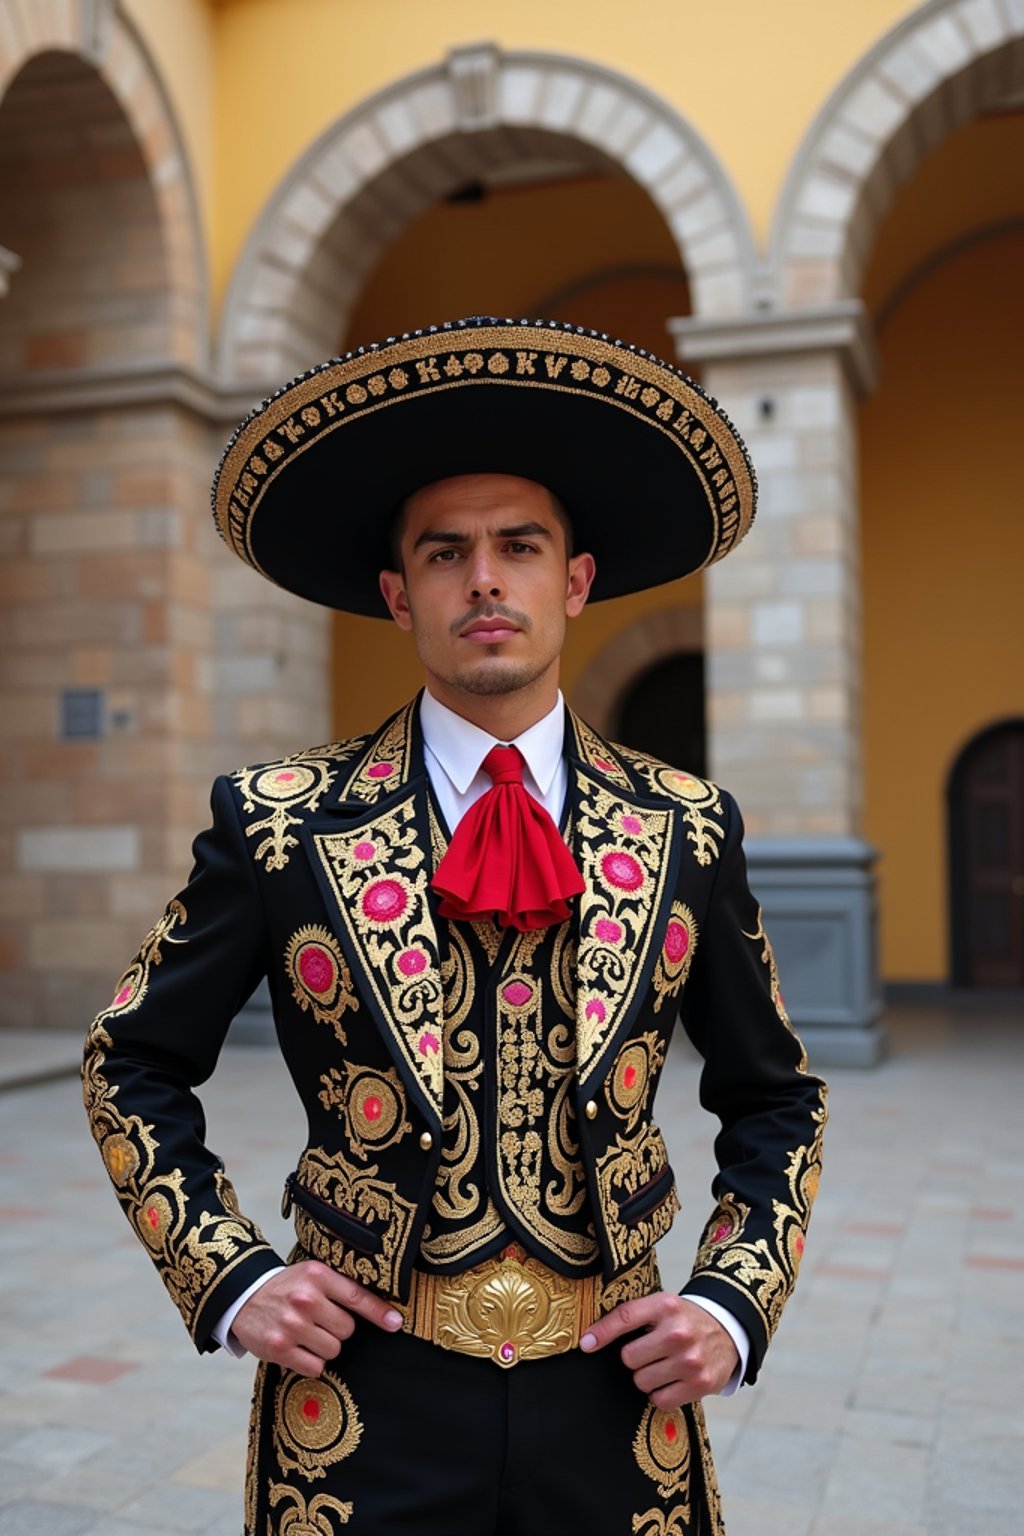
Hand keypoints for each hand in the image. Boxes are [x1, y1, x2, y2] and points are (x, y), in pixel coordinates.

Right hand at [230, 1260, 403, 1376]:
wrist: (243, 1296)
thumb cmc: (286, 1287)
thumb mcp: (313, 1275)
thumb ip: (341, 1288)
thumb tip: (382, 1310)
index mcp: (318, 1276)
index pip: (357, 1297)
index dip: (379, 1312)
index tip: (395, 1323)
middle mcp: (306, 1300)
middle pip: (347, 1330)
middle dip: (338, 1329)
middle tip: (320, 1321)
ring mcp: (292, 1325)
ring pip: (333, 1350)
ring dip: (324, 1346)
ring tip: (307, 1333)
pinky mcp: (279, 1349)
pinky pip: (315, 1367)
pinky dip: (311, 1362)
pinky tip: (298, 1347)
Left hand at [579, 1292, 738, 1407]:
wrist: (727, 1330)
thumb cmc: (684, 1320)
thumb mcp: (661, 1306)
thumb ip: (630, 1317)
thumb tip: (589, 1341)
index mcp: (666, 1306)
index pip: (624, 1318)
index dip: (601, 1333)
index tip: (585, 1344)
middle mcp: (679, 1332)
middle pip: (629, 1358)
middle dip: (635, 1357)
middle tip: (651, 1351)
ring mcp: (691, 1360)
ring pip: (642, 1381)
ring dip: (647, 1377)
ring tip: (664, 1364)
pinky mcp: (701, 1384)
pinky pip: (660, 1400)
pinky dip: (662, 1394)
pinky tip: (673, 1379)